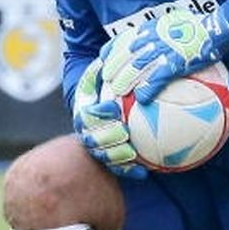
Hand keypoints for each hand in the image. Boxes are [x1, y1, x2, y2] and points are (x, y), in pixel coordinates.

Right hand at [71, 57, 145, 178]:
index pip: (87, 113)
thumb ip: (108, 66)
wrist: (103, 100)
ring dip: (116, 156)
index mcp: (84, 110)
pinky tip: (144, 173)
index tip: (114, 107)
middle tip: (124, 132)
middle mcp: (86, 130)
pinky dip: (128, 171)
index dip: (98, 112)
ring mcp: (96, 145)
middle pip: (91, 138)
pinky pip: (116, 168)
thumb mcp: (106, 70)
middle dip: (107, 137)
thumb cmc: (108, 81)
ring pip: (102, 155)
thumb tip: (111, 56)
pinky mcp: (108, 157)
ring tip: (132, 154)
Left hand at [102, 8, 228, 103]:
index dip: (110, 50)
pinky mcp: (175, 63)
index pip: (122, 38)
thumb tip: (158, 42)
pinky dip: (147, 89)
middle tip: (106, 82)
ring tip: (117, 93)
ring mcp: (163, 51)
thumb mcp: (175, 24)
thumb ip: (163, 32)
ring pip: (135, 68)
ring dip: (124, 81)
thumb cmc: (199, 27)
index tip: (102, 60)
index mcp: (150, 28)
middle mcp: (152, 38)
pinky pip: (156, 79)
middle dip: (112, 68)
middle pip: (124, 55)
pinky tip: (141, 99)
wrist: (217, 28)